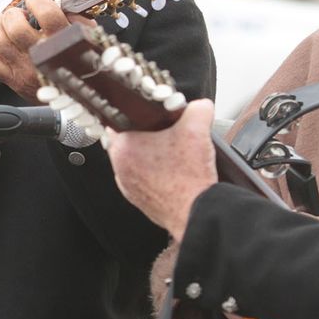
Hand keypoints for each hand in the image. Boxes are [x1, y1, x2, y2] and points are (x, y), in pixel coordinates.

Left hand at [0, 0, 78, 101]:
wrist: (78, 97)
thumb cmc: (80, 58)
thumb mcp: (86, 31)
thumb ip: (73, 5)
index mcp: (66, 42)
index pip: (47, 13)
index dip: (37, 0)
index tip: (35, 0)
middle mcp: (44, 57)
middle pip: (16, 28)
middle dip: (12, 14)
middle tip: (15, 14)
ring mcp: (26, 71)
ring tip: (0, 21)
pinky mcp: (12, 81)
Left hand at [108, 97, 218, 241]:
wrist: (196, 211)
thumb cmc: (189, 178)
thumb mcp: (197, 130)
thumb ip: (197, 109)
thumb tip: (199, 106)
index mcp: (123, 147)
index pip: (120, 121)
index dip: (138, 116)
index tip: (151, 117)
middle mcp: (119, 167)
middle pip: (130, 141)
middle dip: (149, 137)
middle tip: (168, 136)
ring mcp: (127, 185)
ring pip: (137, 162)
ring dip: (153, 157)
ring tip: (173, 156)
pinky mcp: (138, 199)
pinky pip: (144, 180)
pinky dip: (156, 175)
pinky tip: (174, 173)